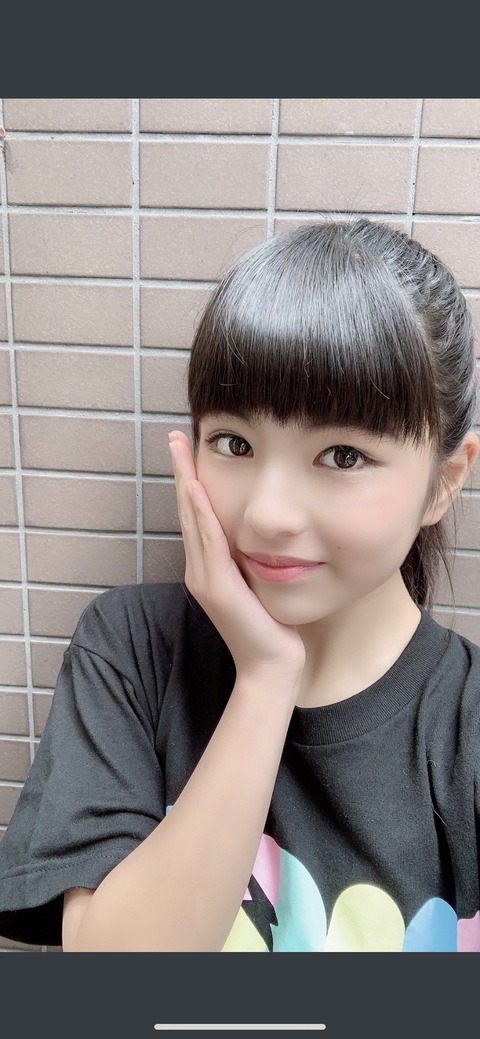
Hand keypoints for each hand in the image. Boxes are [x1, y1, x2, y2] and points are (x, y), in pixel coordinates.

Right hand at [169, 431, 305, 686]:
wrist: (272, 666)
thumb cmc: (272, 626)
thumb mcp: (259, 583)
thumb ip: (251, 559)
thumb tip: (261, 531)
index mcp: (208, 567)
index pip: (197, 516)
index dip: (190, 481)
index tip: (188, 449)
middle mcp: (199, 569)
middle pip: (188, 511)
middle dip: (181, 472)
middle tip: (176, 437)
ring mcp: (204, 578)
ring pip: (193, 520)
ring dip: (185, 482)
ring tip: (181, 451)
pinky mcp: (216, 587)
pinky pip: (207, 542)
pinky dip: (200, 513)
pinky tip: (196, 488)